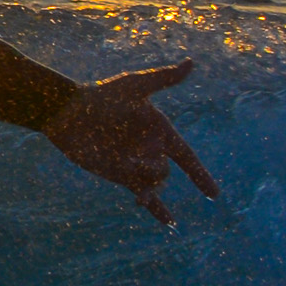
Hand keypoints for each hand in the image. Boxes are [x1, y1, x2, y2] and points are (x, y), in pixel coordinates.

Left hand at [42, 61, 221, 223]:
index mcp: (160, 130)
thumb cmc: (103, 96)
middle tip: (132, 160)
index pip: (187, 157)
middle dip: (153, 168)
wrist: (71, 113)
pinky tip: (170, 223)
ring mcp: (137, 165)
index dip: (201, 175)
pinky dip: (158, 210)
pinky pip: (145, 197)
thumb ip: (164, 79)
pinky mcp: (122, 176)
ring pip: (155, 184)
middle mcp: (152, 149)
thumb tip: (191, 62)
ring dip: (144, 179)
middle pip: (166, 170)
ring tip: (126, 165)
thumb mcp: (135, 86)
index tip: (214, 194)